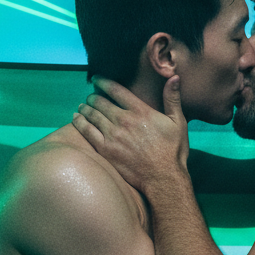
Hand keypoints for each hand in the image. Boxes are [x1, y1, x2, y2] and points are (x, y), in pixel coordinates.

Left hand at [72, 76, 188, 193]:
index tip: (96, 79)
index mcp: (141, 111)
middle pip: (101, 102)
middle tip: (90, 96)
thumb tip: (174, 77)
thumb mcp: (178, 122)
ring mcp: (113, 135)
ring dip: (85, 108)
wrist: (163, 178)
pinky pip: (87, 131)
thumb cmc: (173, 151)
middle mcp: (124, 120)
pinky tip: (76, 118)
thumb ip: (173, 99)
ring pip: (93, 115)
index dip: (103, 82)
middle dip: (93, 96)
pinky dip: (80, 122)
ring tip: (82, 106)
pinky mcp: (105, 150)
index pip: (116, 90)